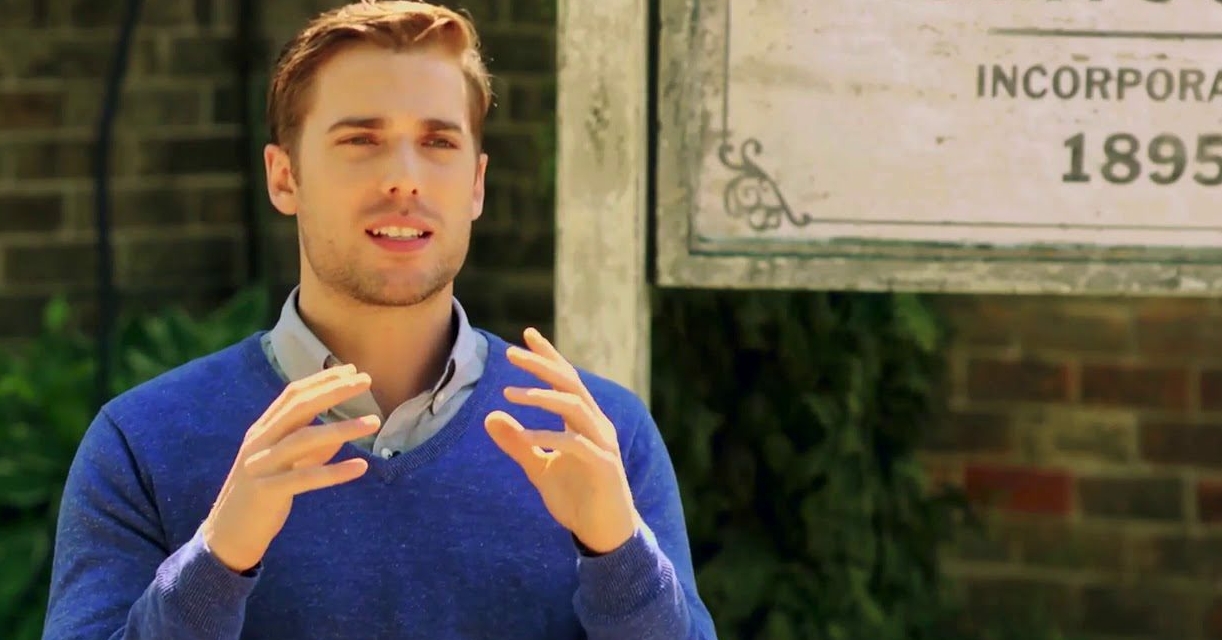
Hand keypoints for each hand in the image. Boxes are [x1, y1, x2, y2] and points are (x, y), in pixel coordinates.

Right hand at [200, 364, 380, 572]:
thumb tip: (342, 431)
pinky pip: (306, 478)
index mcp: (262, 430)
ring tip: (374, 422)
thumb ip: (310, 447)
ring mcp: (261, 465)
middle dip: (333, 390)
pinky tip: (361, 467)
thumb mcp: (285, 464)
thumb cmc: (262, 493)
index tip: (352, 370)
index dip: (322, 380)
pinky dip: (335, 472)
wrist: (227, 533)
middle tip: (366, 380)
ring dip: (342, 428)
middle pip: (299, 407)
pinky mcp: (268, 491)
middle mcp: (259, 441)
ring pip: (304, 439)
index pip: (293, 395)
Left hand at [485, 328, 638, 554]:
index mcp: (585, 422)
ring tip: (509, 394)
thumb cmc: (577, 499)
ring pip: (575, 407)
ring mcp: (603, 445)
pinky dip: (548, 437)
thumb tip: (490, 416)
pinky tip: (524, 437)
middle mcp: (597, 426)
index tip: (527, 334)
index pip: (567, 379)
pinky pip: (575, 444)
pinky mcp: (603, 466)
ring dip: (542, 397)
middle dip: (542, 365)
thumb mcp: (539, 469)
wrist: (604, 534)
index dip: (549, 355)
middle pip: (571, 384)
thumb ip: (518, 443)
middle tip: (511, 354)